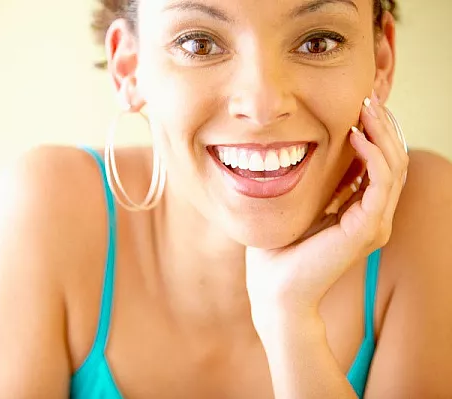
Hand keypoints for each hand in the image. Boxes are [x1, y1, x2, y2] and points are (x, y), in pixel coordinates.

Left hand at [246, 92, 408, 334]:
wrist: (274, 285)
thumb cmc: (281, 247)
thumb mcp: (304, 204)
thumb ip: (321, 182)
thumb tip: (320, 147)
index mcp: (361, 211)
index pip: (382, 164)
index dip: (376, 133)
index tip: (360, 106)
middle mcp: (374, 217)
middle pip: (395, 161)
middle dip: (384, 126)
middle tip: (368, 98)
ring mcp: (374, 224)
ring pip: (394, 167)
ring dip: (382, 133)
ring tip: (366, 107)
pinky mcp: (366, 229)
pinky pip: (381, 182)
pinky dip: (373, 154)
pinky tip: (355, 134)